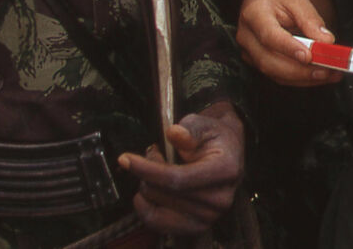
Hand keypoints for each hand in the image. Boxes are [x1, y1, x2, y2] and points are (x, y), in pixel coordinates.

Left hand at [120, 101, 243, 235]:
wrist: (227, 154)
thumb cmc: (213, 138)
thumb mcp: (204, 124)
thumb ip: (190, 129)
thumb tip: (174, 133)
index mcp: (226, 171)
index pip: (178, 179)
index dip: (148, 169)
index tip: (125, 159)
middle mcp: (221, 199)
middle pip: (164, 193)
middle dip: (147, 172)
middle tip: (153, 154)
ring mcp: (209, 217)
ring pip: (157, 208)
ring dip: (148, 187)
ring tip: (156, 170)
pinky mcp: (196, 227)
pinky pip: (158, 223)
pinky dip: (145, 207)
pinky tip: (148, 191)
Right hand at [236, 0, 343, 87]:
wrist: (262, 1)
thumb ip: (311, 19)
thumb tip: (325, 41)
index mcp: (254, 14)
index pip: (269, 36)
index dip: (289, 48)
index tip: (309, 56)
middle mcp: (247, 36)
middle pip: (269, 61)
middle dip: (300, 70)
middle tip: (327, 69)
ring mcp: (249, 52)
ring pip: (274, 73)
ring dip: (303, 78)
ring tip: (329, 74)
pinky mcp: (256, 63)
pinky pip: (278, 76)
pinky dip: (300, 79)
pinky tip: (319, 75)